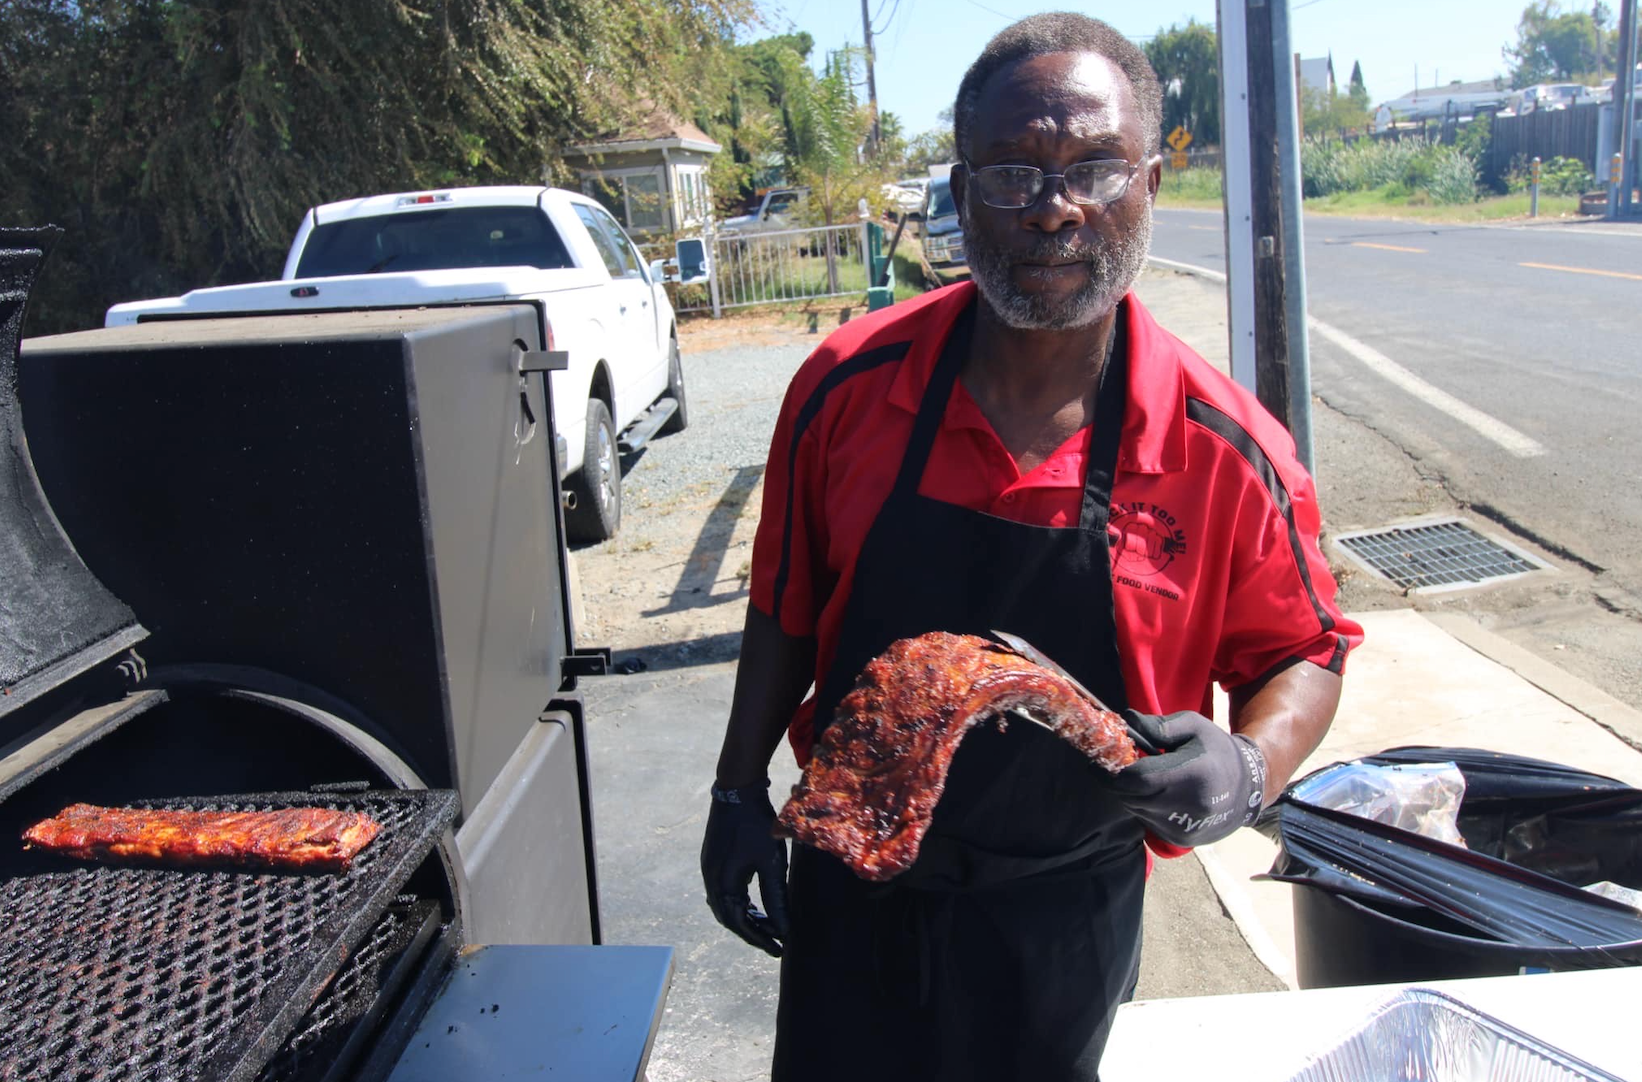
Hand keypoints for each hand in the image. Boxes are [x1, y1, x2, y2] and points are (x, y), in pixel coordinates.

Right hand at [700, 779, 790, 956]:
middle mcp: (710, 880)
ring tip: (766, 926)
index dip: (760, 939)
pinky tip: (753, 903)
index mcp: (723, 884)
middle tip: (774, 941)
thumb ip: (776, 898)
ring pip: (725, 905)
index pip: (740, 924)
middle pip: (729, 918)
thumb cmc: (756, 825)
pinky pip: (723, 892)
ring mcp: (709, 869)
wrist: (737, 790)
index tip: (779, 948)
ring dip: (744, 918)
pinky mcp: (712, 859)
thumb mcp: (771, 864)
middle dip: (752, 932)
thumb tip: (783, 929)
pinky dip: (738, 903)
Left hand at [1106, 711, 1267, 847]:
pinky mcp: (1179, 840)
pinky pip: (1145, 821)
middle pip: (1131, 796)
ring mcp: (1183, 827)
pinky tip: (1154, 793)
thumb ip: (1159, 725)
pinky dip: (1141, 806)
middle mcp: (1188, 806)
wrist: (1247, 788)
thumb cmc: (1217, 751)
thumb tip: (1126, 721)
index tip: (1098, 761)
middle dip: (1116, 781)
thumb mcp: (1193, 727)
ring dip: (1129, 793)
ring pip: (1135, 809)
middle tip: (1112, 766)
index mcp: (1192, 775)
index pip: (1137, 779)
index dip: (1112, 772)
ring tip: (1139, 776)